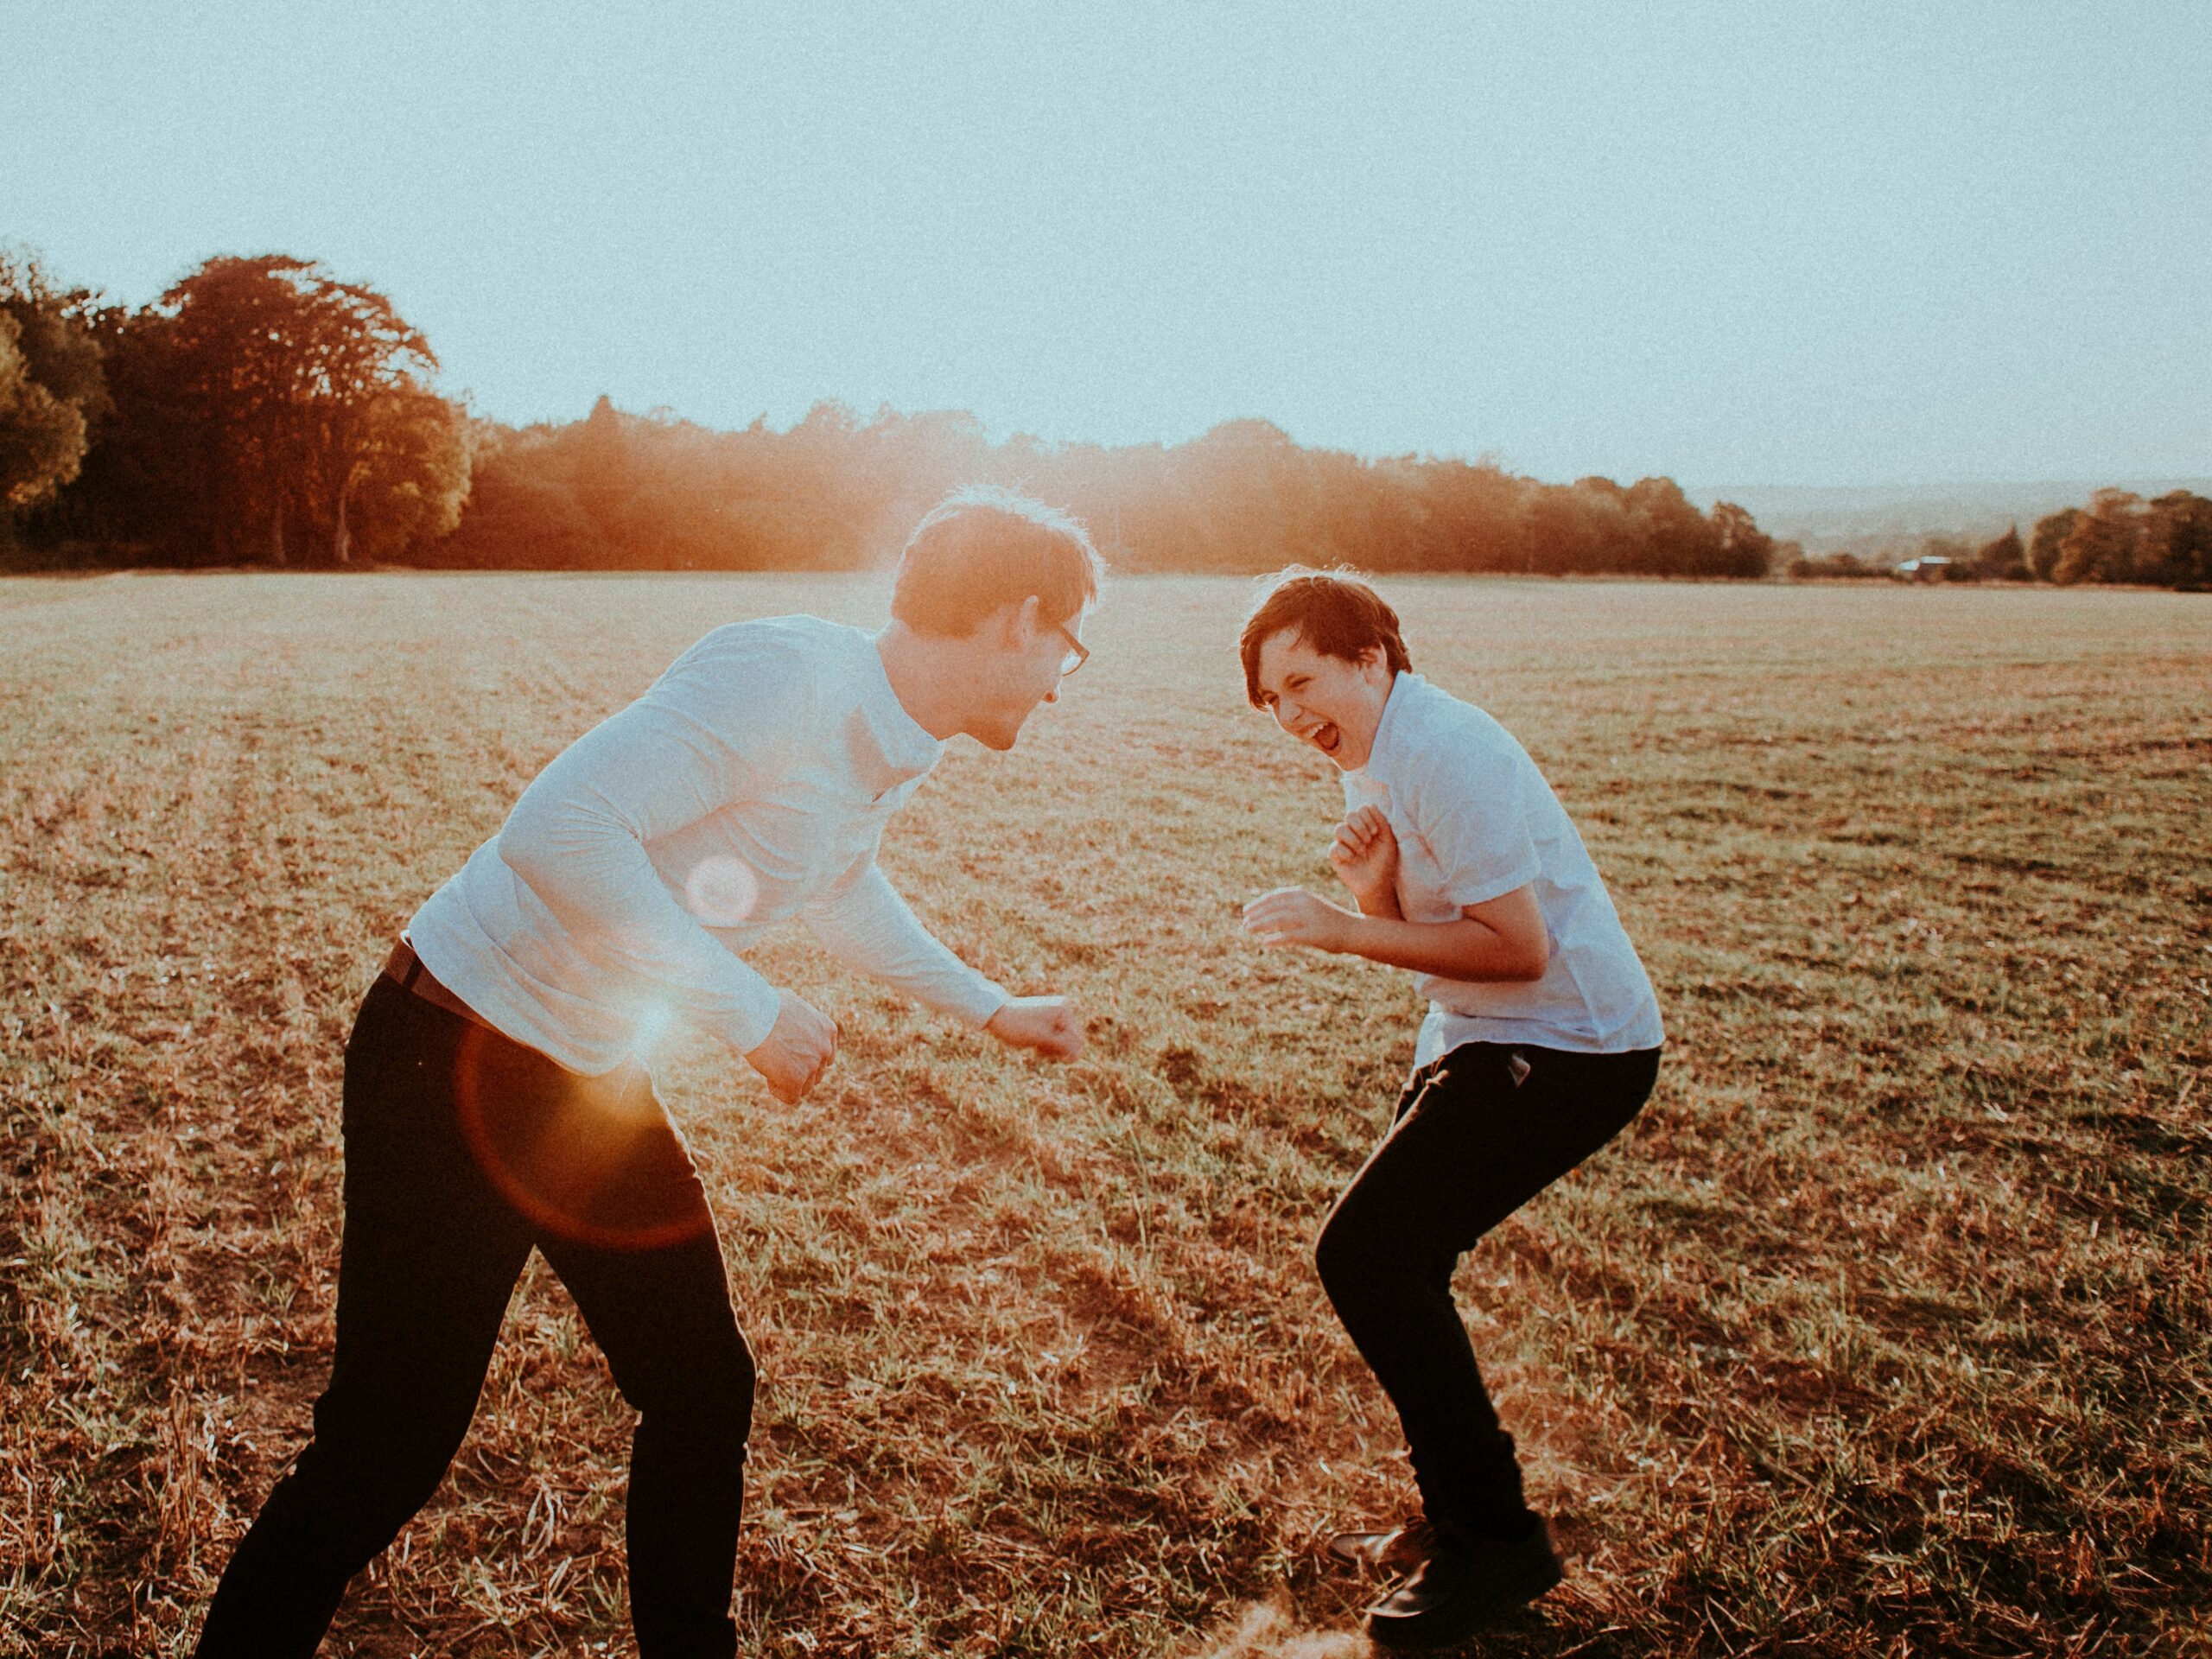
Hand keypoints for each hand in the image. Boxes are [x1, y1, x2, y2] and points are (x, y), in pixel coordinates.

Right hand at [744, 990, 837, 1103]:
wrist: (753, 1013)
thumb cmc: (764, 1004)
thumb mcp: (791, 1003)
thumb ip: (799, 1016)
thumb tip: (794, 1015)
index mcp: (828, 1030)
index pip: (824, 1056)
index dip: (805, 1058)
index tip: (788, 1052)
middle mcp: (824, 1049)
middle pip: (815, 1073)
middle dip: (797, 1070)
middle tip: (775, 1059)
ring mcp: (812, 1066)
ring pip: (804, 1087)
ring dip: (787, 1081)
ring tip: (769, 1065)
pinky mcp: (796, 1080)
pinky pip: (790, 1097)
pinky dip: (778, 1090)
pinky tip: (767, 1075)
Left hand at [985, 995, 1084, 1060]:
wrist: (996, 1014)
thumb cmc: (1017, 1025)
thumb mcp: (1041, 1038)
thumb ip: (1063, 1046)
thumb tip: (1079, 1056)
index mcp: (1064, 1010)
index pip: (1075, 1040)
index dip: (1062, 1051)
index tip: (1042, 1050)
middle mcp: (1063, 1010)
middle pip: (1070, 1041)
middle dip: (1055, 1049)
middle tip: (1037, 1047)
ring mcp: (1056, 1015)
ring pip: (1062, 1042)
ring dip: (1050, 1048)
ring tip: (1034, 1046)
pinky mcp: (1049, 1021)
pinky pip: (1055, 1039)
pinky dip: (1046, 1045)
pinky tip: (1034, 1045)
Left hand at [1241, 886, 1356, 952]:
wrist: (1354, 930)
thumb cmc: (1329, 919)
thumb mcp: (1310, 906)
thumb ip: (1292, 907)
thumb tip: (1267, 914)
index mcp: (1303, 894)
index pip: (1275, 896)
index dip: (1259, 903)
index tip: (1246, 911)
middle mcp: (1305, 903)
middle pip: (1274, 908)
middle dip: (1257, 915)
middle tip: (1244, 924)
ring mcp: (1309, 918)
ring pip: (1278, 920)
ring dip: (1260, 925)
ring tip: (1248, 930)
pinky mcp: (1313, 934)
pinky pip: (1289, 936)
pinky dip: (1276, 939)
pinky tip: (1266, 944)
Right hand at [1327, 806, 1398, 907]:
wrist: (1378, 883)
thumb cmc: (1385, 862)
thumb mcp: (1388, 841)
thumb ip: (1382, 822)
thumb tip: (1371, 804)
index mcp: (1365, 826)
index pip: (1360, 810)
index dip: (1367, 818)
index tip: (1376, 832)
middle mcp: (1353, 832)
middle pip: (1349, 815)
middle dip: (1360, 826)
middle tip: (1369, 840)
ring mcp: (1342, 843)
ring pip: (1339, 829)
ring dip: (1354, 839)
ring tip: (1362, 851)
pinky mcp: (1335, 856)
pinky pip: (1334, 847)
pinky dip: (1346, 852)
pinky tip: (1353, 859)